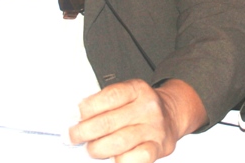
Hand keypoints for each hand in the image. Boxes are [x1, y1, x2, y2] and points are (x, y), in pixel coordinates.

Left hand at [69, 79, 206, 162]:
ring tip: (90, 149)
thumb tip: (77, 120)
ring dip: (97, 148)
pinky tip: (113, 158)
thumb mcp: (127, 95)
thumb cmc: (140, 108)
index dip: (87, 108)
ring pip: (119, 142)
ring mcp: (154, 128)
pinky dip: (119, 160)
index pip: (109, 96)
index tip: (74, 116)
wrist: (171, 115)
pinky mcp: (158, 148)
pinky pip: (135, 158)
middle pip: (109, 122)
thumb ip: (105, 104)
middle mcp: (148, 107)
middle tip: (73, 137)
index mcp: (137, 89)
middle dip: (84, 132)